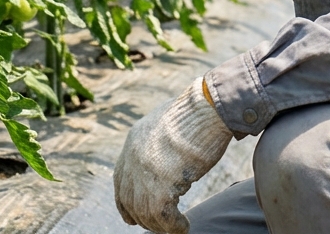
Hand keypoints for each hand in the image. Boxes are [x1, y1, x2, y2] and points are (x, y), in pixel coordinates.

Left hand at [114, 81, 231, 233]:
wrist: (209, 107)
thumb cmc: (199, 111)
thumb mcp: (168, 122)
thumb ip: (159, 141)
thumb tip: (164, 159)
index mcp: (134, 140)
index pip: (120, 180)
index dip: (126, 202)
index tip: (132, 216)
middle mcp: (133, 158)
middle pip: (130, 200)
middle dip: (143, 217)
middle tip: (161, 224)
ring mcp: (145, 173)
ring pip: (145, 213)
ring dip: (161, 225)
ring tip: (177, 227)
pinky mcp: (161, 187)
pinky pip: (163, 218)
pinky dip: (174, 227)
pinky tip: (184, 227)